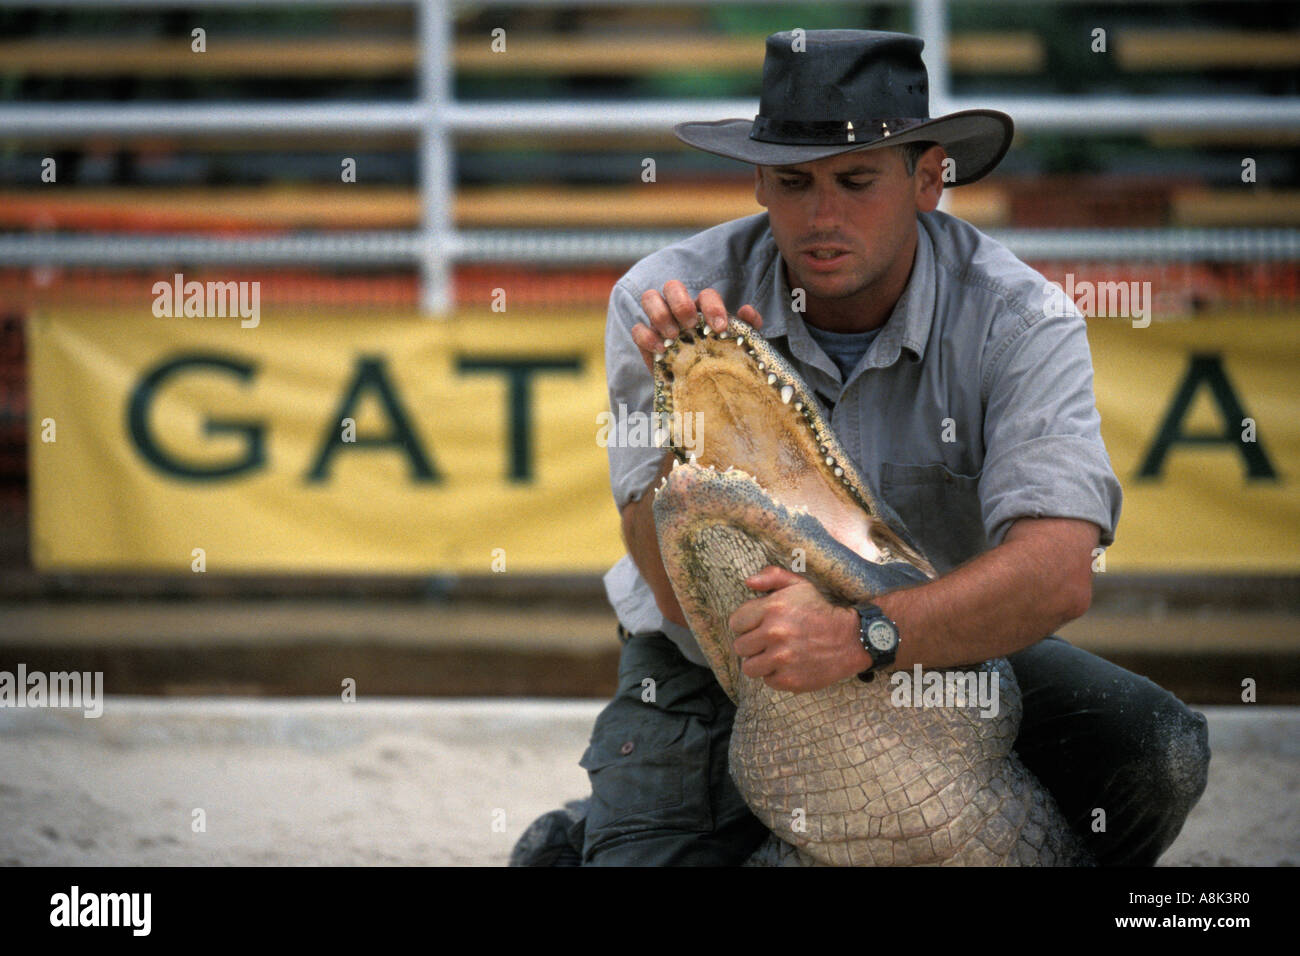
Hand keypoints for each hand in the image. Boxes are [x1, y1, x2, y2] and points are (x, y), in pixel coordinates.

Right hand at [629, 280, 763, 372]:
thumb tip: (747, 311)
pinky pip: (637, 328)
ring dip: (660, 314)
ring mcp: (659, 322)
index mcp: (703, 308)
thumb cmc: (720, 361)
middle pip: (672, 286)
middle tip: (690, 325)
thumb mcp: (738, 346)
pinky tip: (661, 350)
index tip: (720, 328)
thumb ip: (747, 327)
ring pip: (650, 297)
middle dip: (680, 303)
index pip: (706, 295)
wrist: (701, 388)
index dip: (712, 307)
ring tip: (673, 335)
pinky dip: (646, 336)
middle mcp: (679, 309)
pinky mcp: (645, 340)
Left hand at [727, 566, 868, 692]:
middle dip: (752, 644)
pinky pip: (767, 681)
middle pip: (740, 647)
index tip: (758, 626)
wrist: (851, 639)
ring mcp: (781, 658)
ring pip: (749, 667)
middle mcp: (774, 633)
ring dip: (760, 662)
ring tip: (775, 655)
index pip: (735, 623)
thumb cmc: (821, 611)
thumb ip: (772, 577)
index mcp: (772, 608)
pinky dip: (776, 675)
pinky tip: (789, 665)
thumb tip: (748, 582)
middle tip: (769, 642)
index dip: (746, 625)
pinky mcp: (789, 679)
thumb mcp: (800, 585)